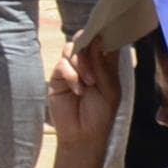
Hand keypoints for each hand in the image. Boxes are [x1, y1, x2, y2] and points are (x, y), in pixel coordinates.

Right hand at [46, 35, 124, 156]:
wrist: (83, 136)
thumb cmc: (101, 115)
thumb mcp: (110, 91)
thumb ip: (103, 65)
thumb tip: (97, 40)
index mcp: (104, 64)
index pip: (104, 41)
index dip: (104, 33)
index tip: (105, 31)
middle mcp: (88, 62)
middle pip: (85, 39)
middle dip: (89, 46)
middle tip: (95, 57)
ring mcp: (72, 68)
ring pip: (72, 48)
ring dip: (82, 63)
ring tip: (89, 83)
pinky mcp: (58, 76)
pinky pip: (62, 64)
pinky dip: (71, 75)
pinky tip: (78, 90)